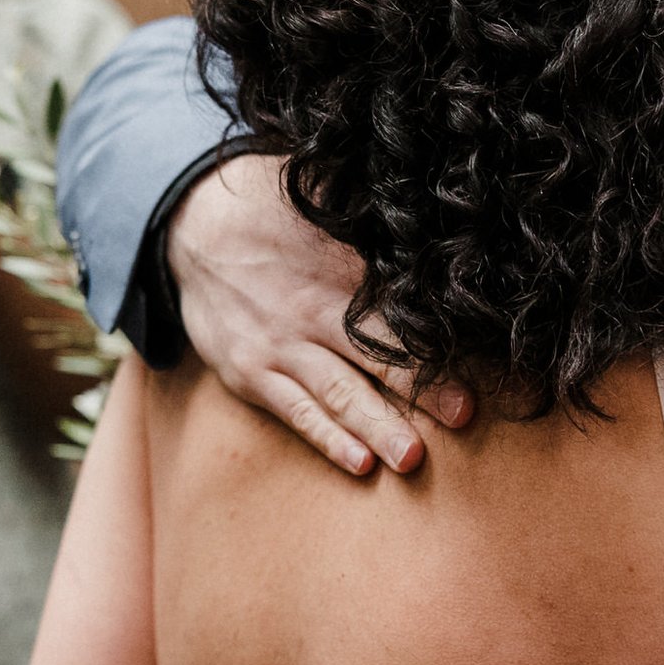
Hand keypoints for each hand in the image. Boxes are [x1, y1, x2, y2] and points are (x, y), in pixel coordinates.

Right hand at [169, 155, 471, 476]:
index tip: (472, 367)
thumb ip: (367, 218)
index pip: (396, 316)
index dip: (435, 343)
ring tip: (411, 458)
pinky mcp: (250, 374)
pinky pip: (294, 411)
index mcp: (339, 272)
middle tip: (461, 418)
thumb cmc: (269, 212)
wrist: (191, 228)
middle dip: (420, 391)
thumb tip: (418, 203)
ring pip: (338, 394)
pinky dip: (327, 438)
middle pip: (375, 357)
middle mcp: (311, 313)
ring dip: (377, 426)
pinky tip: (358, 462)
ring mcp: (278, 348)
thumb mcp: (320, 202)